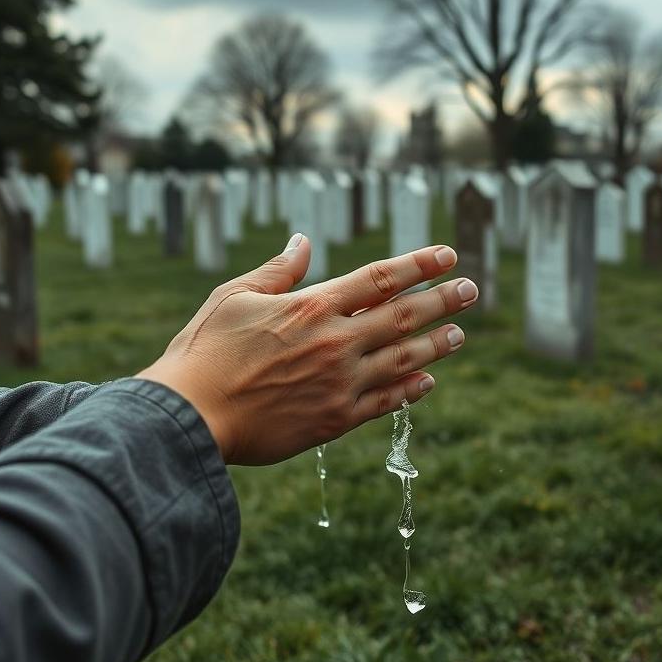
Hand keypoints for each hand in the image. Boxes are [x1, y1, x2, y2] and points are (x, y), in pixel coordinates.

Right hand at [137, 234, 477, 464]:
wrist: (190, 417)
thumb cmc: (205, 351)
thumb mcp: (235, 296)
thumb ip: (278, 270)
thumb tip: (304, 241)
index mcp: (312, 307)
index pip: (379, 278)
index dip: (417, 265)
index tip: (447, 255)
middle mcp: (335, 342)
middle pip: (403, 316)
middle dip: (442, 300)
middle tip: (471, 289)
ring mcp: (339, 384)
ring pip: (403, 359)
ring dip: (436, 345)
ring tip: (460, 334)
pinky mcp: (334, 421)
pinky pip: (384, 403)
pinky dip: (410, 391)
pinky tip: (428, 382)